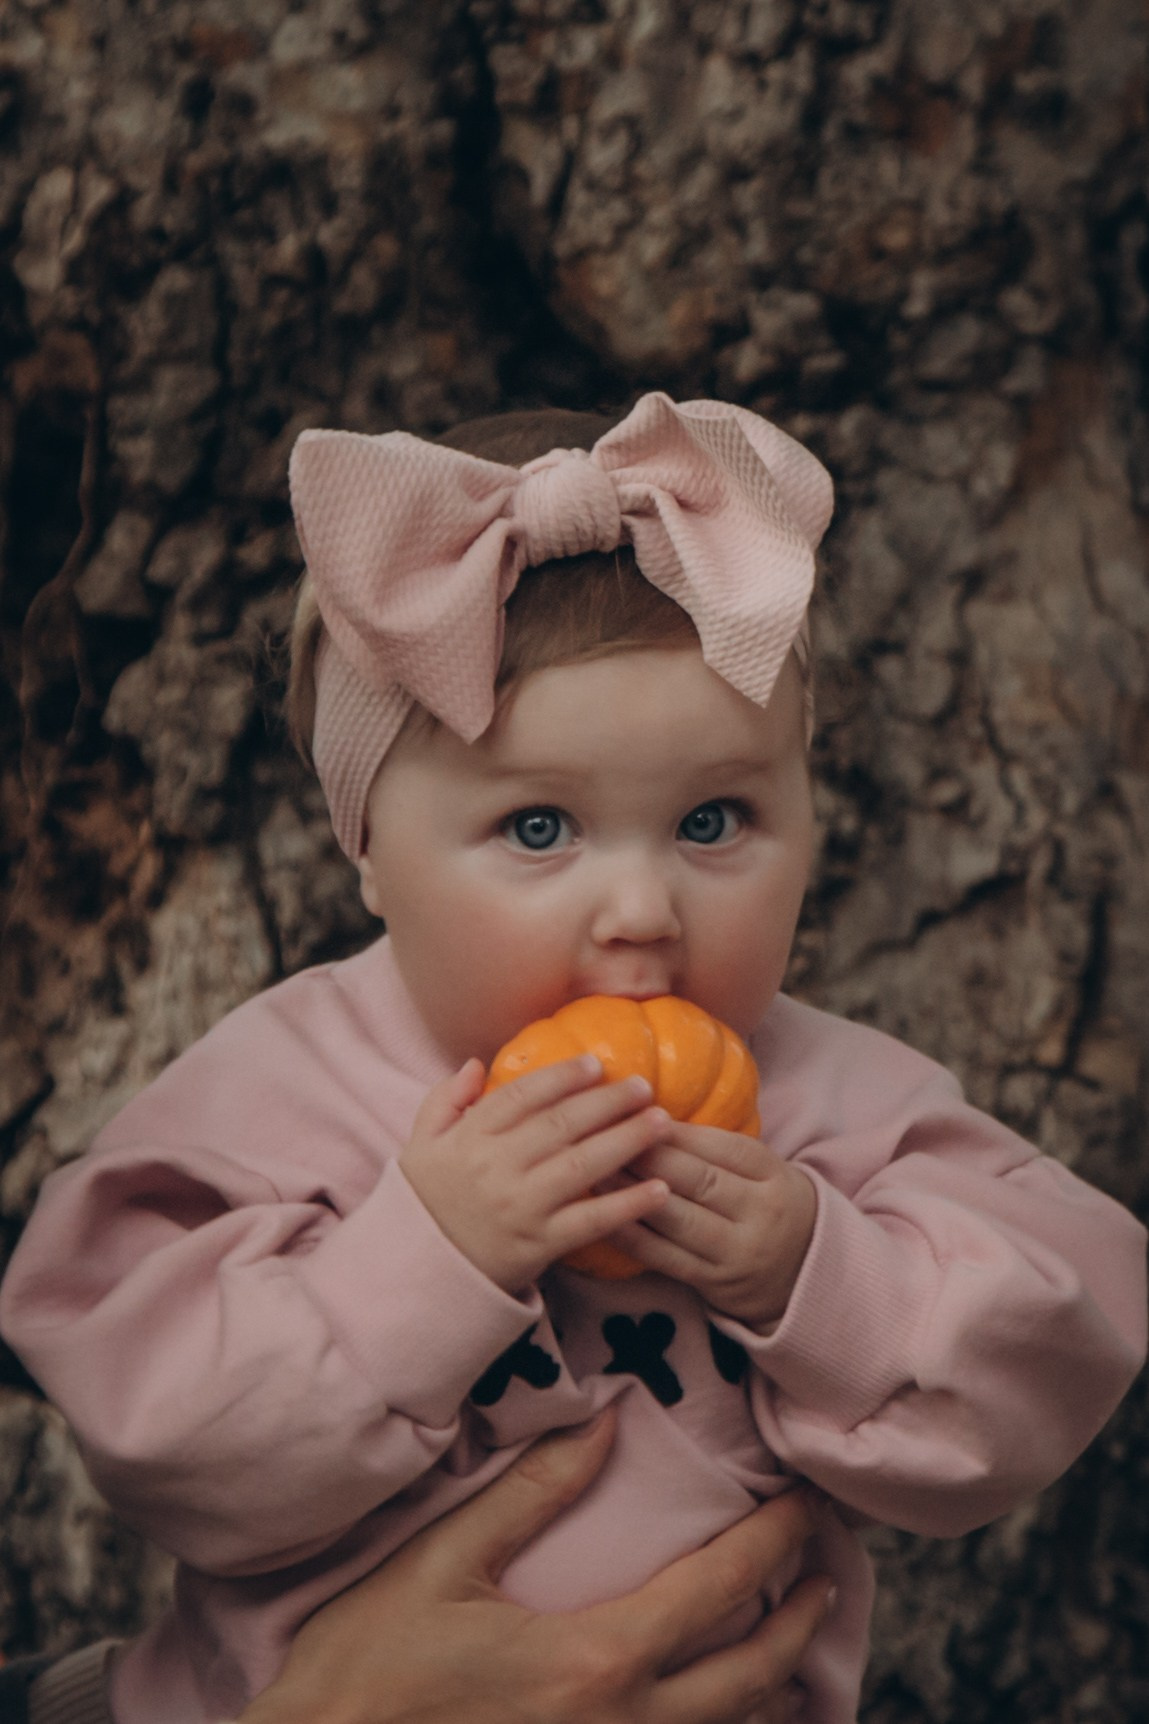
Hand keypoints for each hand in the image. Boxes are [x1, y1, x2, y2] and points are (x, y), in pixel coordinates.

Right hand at [238, 1410, 834, 1723]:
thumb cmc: (369, 1668)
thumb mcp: (444, 1562)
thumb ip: (533, 1492)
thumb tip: (606, 1422)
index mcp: (596, 1659)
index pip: (717, 1591)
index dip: (772, 1545)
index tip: (803, 1506)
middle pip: (750, 1677)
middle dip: (798, 1619)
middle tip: (824, 1570)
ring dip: (774, 1684)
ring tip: (797, 1642)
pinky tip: (724, 1710)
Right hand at [400, 1056, 671, 1293]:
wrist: (419, 1274)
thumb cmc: (425, 1204)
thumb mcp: (421, 1145)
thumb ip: (445, 1101)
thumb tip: (475, 1064)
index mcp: (470, 1138)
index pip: (522, 1096)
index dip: (562, 1076)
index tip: (596, 1064)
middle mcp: (497, 1167)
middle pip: (561, 1124)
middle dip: (608, 1102)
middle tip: (644, 1086)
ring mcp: (521, 1207)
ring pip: (583, 1165)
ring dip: (628, 1140)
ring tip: (661, 1123)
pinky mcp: (540, 1245)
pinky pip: (591, 1220)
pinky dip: (628, 1204)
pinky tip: (661, 1190)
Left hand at [613, 1125, 816, 1327]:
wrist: (802, 1272)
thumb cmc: (766, 1204)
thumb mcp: (762, 1170)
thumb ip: (719, 1148)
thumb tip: (652, 1116)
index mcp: (774, 1176)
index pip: (725, 1147)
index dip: (679, 1133)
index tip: (639, 1114)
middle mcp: (760, 1214)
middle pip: (700, 1181)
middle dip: (650, 1157)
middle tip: (608, 1137)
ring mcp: (737, 1252)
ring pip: (679, 1220)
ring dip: (632, 1193)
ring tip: (597, 1172)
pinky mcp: (713, 1282)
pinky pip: (665, 1257)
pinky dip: (632, 1235)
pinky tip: (605, 1215)